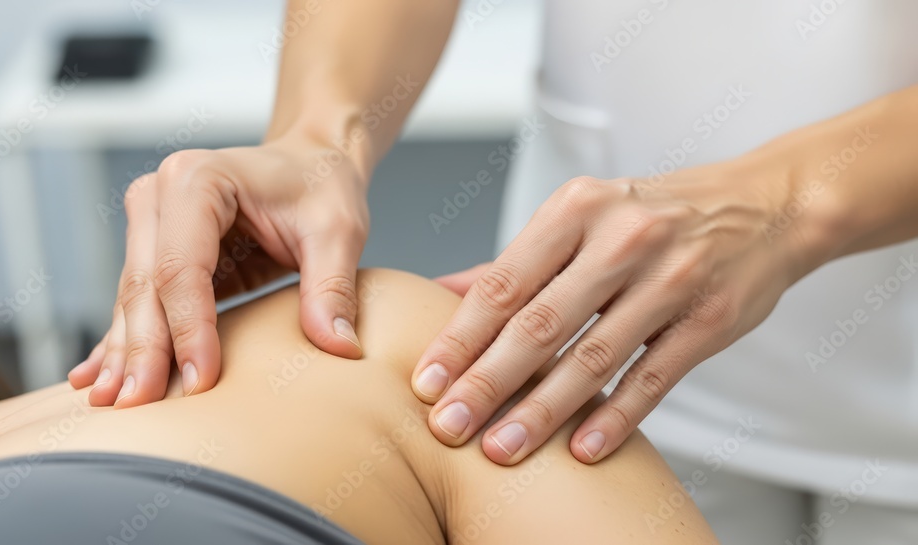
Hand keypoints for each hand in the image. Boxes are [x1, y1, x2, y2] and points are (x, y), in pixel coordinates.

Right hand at [68, 134, 369, 406]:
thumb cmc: (320, 187)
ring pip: (134, 299)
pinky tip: (95, 377)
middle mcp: (160, 196)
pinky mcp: (154, 247)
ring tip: (114, 404)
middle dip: (143, 350)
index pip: (182, 267)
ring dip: (126, 353)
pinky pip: (136, 300)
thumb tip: (339, 347)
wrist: (309, 163)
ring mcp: (150, 220)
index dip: (189, 328)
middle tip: (139, 406)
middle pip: (146, 285)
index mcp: (198, 180)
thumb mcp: (338, 231)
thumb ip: (333, 287)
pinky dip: (120, 340)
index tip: (200, 381)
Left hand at [413, 160, 807, 463]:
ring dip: (542, 410)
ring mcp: (671, 278)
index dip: (461, 337)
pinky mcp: (710, 318)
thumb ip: (515, 261)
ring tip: (502, 448)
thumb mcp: (581, 217)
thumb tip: (441, 291)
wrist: (762, 205)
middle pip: (540, 323)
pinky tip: (582, 450)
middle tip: (449, 425)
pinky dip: (616, 417)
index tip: (427, 381)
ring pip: (594, 356)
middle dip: (488, 381)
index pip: (504, 282)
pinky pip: (654, 377)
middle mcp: (621, 238)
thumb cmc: (654, 215)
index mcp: (576, 209)